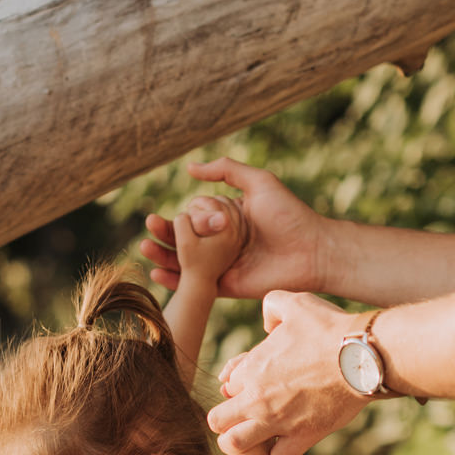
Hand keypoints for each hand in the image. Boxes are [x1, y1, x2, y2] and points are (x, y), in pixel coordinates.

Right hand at [142, 157, 326, 299]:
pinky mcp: (224, 286)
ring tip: (144, 248)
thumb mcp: (258, 182)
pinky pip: (195, 284)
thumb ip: (226, 170)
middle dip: (163, 233)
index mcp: (227, 218)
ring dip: (162, 255)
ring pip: (184, 261)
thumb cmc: (288, 214)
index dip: (181, 215)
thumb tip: (190, 168)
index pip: (194, 216)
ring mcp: (222, 265)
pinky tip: (156, 272)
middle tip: (148, 227)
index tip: (173, 214)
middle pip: (184, 238)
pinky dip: (174, 280)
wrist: (310, 250)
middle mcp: (221, 242)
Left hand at [207, 291, 364, 454]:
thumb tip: (267, 324)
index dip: (236, 384)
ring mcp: (277, 421)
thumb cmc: (330, 328)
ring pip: (235, 445)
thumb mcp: (296, 303)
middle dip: (227, 418)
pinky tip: (288, 438)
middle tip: (246, 412)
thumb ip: (272, 307)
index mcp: (251, 368)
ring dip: (241, 441)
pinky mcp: (302, 437)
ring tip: (256, 434)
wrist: (361, 356)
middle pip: (217, 421)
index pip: (226, 384)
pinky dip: (279, 451)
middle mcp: (257, 398)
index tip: (254, 382)